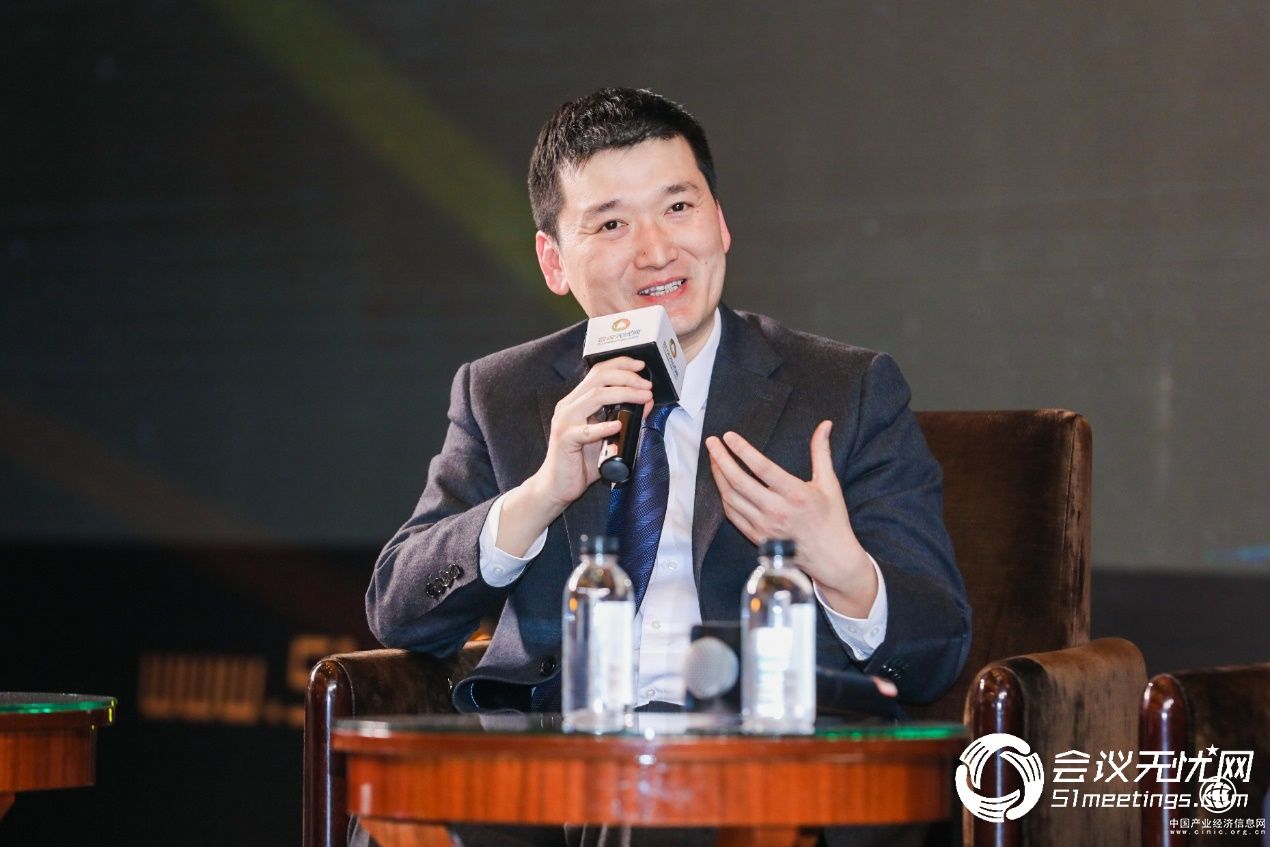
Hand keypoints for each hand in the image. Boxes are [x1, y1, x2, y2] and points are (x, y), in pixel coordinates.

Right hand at [497, 357, 651, 555]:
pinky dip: (603, 427)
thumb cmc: (580, 461)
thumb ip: (624, 420)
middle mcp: (568, 406)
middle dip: (627, 377)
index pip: (598, 372)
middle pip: (598, 379)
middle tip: (647, 386)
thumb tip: (646, 403)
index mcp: (576, 401)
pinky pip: (585, 431)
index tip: (641, 366)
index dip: (620, 364)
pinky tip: (618, 426)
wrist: (556, 486)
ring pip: (594, 397)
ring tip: (642, 398)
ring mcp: (565, 422)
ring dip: (623, 394)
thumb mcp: (606, 436)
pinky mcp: (565, 440)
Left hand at [704, 420, 877, 616]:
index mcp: (795, 494)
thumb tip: (825, 425)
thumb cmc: (831, 519)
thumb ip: (821, 452)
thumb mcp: (830, 483)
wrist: (830, 557)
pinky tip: (722, 484)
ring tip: (714, 459)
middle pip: (739, 481)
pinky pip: (732, 514)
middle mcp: (777, 510)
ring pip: (731, 497)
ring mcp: (764, 526)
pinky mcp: (757, 536)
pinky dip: (724, 497)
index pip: (762, 467)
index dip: (743, 450)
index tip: (729, 436)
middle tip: (712, 442)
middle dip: (721, 459)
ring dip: (719, 476)